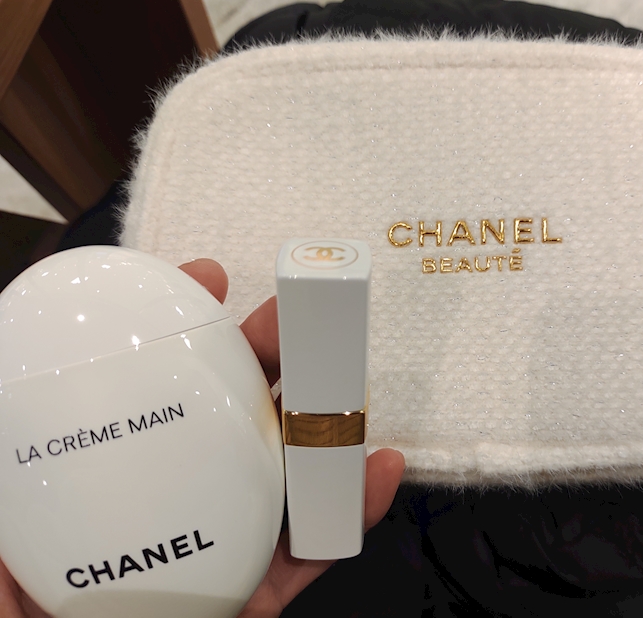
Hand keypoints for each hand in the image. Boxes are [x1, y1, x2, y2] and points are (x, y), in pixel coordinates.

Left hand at [0, 258, 404, 617]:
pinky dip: (351, 517)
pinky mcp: (246, 608)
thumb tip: (1, 353)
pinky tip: (382, 472)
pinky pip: (304, 560)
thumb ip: (3, 450)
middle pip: (217, 424)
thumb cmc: (14, 607)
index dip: (170, 331)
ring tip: (352, 383)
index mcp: (89, 487)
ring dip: (321, 427)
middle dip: (262, 364)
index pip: (136, 391)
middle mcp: (154, 509)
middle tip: (291, 319)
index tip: (201, 280)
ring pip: (275, 482)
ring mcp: (203, 556)